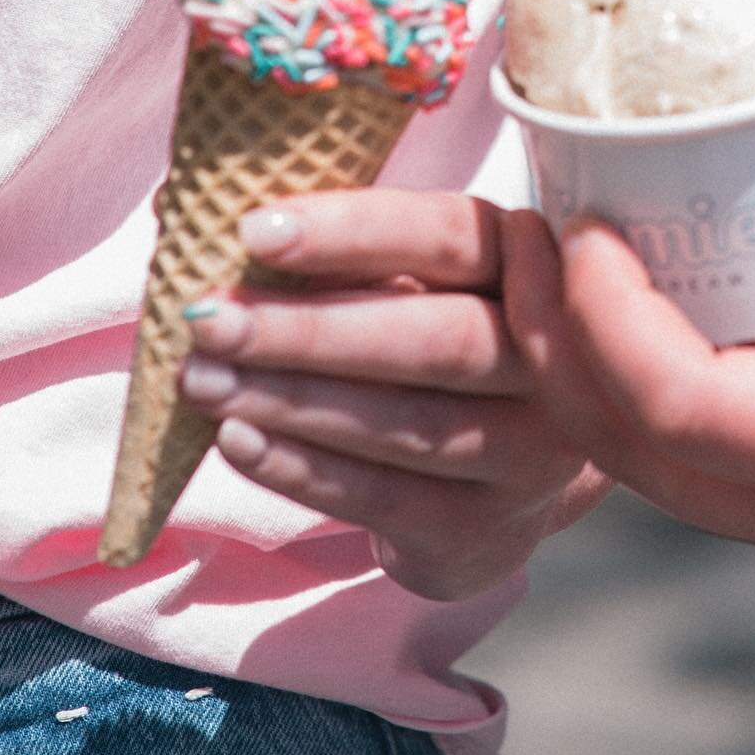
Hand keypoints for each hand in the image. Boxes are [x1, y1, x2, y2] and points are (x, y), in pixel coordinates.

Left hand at [181, 188, 606, 600]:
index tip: (254, 229)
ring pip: (405, 425)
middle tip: (208, 320)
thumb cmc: (448, 335)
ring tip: (200, 379)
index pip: (449, 237)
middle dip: (308, 330)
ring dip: (291, 400)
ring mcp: (531, 453)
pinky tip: (237, 439)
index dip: (355, 230)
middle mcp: (554, 361)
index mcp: (538, 265)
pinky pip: (385, 497)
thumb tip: (206, 224)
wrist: (517, 465)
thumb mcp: (428, 280)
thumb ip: (349, 254)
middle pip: (434, 340)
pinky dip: (302, 468)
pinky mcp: (489, 529)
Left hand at [504, 85, 754, 739]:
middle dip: (556, 344)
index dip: (602, 316)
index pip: (680, 410)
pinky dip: (685, 398)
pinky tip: (704, 310)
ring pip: (672, 477)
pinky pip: (734, 479)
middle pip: (637, 455)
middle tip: (532, 234)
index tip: (580, 227)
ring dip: (608, 373)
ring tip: (587, 264)